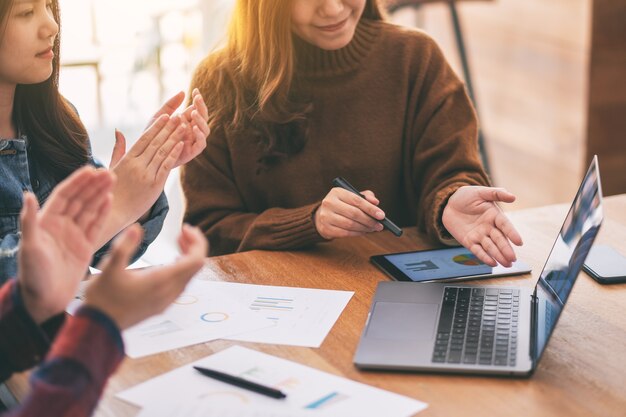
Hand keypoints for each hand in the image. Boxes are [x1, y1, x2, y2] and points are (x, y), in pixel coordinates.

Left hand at [18, 167, 113, 323]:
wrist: (45, 302)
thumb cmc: (33, 276)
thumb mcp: (30, 247)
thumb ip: (29, 220)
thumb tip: (27, 194)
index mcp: (46, 222)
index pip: (64, 195)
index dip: (77, 182)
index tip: (90, 169)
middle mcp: (61, 226)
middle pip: (80, 199)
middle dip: (93, 185)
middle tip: (108, 172)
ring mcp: (74, 236)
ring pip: (89, 210)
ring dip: (100, 194)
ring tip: (112, 180)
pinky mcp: (85, 247)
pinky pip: (96, 226)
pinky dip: (103, 213)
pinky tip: (110, 200)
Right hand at [85, 224, 206, 329]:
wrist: (99, 328)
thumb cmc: (103, 299)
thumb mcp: (109, 268)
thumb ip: (124, 246)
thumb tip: (137, 228)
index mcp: (162, 280)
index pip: (196, 259)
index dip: (197, 241)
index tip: (185, 228)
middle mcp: (170, 291)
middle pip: (196, 266)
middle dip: (194, 245)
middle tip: (182, 232)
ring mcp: (167, 300)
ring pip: (190, 275)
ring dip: (188, 257)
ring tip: (178, 241)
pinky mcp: (162, 305)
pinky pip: (182, 284)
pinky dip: (182, 268)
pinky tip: (170, 262)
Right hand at [106, 113, 185, 235]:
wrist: (114, 213)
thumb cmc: (112, 191)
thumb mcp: (112, 168)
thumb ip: (118, 149)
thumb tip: (119, 131)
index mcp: (127, 160)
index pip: (144, 138)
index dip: (156, 126)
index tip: (165, 115)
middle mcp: (137, 165)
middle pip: (156, 142)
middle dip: (169, 128)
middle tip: (180, 116)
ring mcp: (146, 175)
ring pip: (163, 152)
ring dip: (175, 137)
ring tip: (184, 126)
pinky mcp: (155, 186)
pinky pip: (166, 166)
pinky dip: (174, 154)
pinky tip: (181, 144)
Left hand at [145, 89, 209, 166]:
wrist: (146, 153)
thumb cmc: (152, 134)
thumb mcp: (160, 116)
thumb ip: (171, 105)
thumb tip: (183, 92)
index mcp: (186, 121)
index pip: (197, 109)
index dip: (198, 100)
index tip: (195, 91)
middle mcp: (192, 131)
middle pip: (203, 118)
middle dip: (201, 107)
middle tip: (197, 98)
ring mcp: (193, 141)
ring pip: (205, 130)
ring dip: (201, 121)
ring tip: (193, 113)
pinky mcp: (192, 152)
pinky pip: (201, 144)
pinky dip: (200, 136)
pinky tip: (194, 128)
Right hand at [314, 188, 383, 239]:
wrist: (321, 215)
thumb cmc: (341, 205)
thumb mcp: (351, 196)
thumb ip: (365, 197)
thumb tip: (375, 202)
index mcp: (337, 192)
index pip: (357, 200)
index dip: (371, 208)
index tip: (382, 215)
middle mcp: (329, 203)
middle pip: (354, 213)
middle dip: (370, 220)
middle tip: (379, 225)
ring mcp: (326, 216)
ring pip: (350, 225)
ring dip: (365, 228)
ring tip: (372, 229)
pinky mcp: (326, 228)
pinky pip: (345, 233)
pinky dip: (357, 233)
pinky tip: (363, 232)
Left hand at [442, 186, 522, 266]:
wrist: (450, 203)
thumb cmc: (467, 196)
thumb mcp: (481, 192)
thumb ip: (496, 193)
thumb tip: (513, 197)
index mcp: (495, 215)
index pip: (505, 225)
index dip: (512, 233)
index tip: (519, 242)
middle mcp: (489, 227)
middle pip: (499, 239)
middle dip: (506, 249)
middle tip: (513, 258)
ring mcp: (479, 235)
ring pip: (490, 247)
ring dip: (499, 256)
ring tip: (507, 264)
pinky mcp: (469, 241)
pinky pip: (477, 250)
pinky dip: (484, 257)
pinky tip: (492, 263)